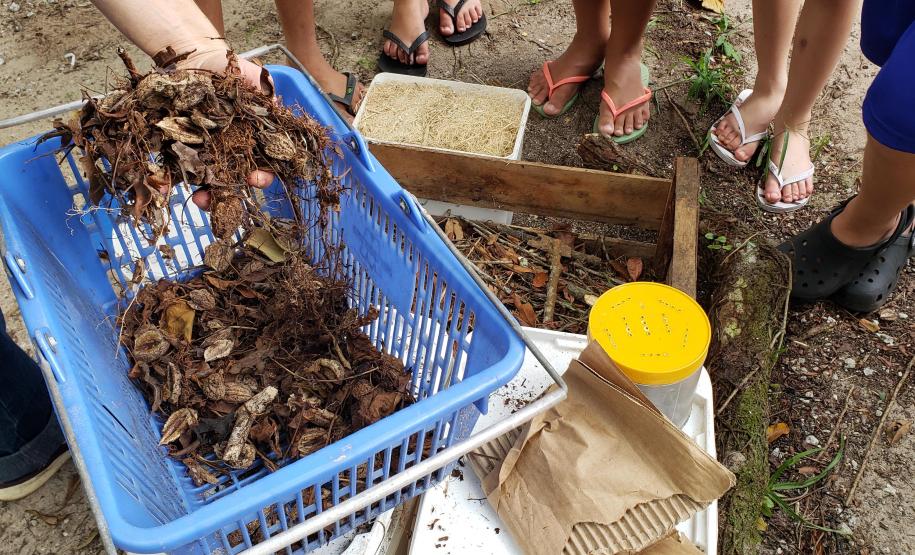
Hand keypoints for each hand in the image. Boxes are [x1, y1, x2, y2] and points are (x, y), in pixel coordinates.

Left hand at [176, 48, 276, 209]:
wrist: (192, 57)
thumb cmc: (228, 69)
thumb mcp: (255, 80)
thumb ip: (268, 100)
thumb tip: (277, 116)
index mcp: (250, 139)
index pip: (261, 166)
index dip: (261, 176)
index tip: (255, 177)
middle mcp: (229, 150)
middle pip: (233, 181)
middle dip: (230, 195)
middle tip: (224, 199)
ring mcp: (203, 151)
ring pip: (206, 181)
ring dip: (205, 196)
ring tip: (200, 201)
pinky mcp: (178, 148)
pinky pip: (175, 168)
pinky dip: (168, 182)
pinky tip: (164, 190)